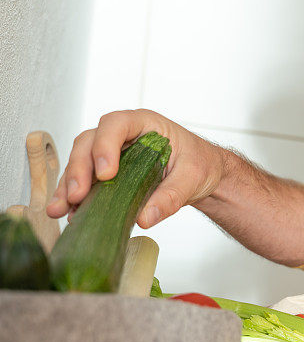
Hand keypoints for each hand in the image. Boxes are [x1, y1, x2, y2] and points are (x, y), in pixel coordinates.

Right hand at [46, 109, 226, 227]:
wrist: (205, 175)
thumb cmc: (201, 164)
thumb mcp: (193, 178)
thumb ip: (171, 196)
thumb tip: (145, 217)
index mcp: (145, 124)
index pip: (116, 124)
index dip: (105, 146)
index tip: (106, 174)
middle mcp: (124, 135)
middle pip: (89, 143)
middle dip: (79, 169)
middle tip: (76, 196)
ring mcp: (113, 153)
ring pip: (81, 162)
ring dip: (69, 186)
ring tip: (61, 210)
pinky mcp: (110, 174)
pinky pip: (87, 181)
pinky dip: (77, 198)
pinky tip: (71, 215)